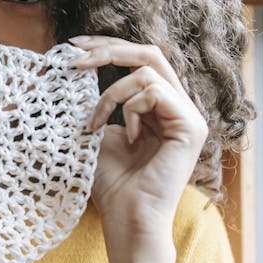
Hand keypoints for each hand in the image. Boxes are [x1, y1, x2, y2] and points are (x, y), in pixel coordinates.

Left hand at [68, 35, 208, 234]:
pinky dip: (129, 109)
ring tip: (95, 124)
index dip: (105, 46)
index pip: (137, 59)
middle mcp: (176, 105)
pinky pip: (154, 91)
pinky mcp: (190, 126)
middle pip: (148, 52)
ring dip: (109, 94)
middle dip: (106, 49)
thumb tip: (77, 64)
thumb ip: (97, 99)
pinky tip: (128, 137)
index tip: (71, 47)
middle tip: (74, 57)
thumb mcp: (96, 129)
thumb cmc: (109, 181)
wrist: (126, 217)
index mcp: (157, 105)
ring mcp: (188, 115)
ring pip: (146, 70)